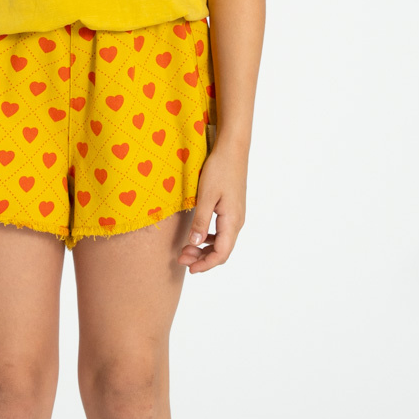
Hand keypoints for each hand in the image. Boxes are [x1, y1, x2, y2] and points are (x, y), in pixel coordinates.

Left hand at [177, 142, 246, 273]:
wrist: (232, 150)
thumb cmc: (219, 170)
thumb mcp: (205, 196)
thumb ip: (200, 221)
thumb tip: (194, 243)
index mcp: (232, 221)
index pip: (222, 253)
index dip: (206, 264)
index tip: (189, 268)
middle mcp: (237, 221)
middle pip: (222, 250)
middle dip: (202, 258)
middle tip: (181, 258)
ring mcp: (236, 215)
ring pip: (222, 242)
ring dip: (204, 249)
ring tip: (185, 249)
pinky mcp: (232, 209)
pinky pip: (222, 232)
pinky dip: (209, 238)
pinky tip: (197, 235)